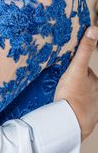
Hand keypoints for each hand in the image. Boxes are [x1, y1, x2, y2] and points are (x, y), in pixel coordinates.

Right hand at [55, 26, 97, 140]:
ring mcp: (92, 108)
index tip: (63, 72)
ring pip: (78, 96)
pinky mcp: (84, 119)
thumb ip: (84, 50)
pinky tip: (62, 108)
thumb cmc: (73, 95)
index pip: (84, 70)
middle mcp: (97, 95)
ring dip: (70, 95)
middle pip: (81, 83)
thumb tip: (94, 29)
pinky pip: (75, 109)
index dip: (73, 68)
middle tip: (59, 83)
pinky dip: (70, 107)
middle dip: (72, 82)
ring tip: (58, 95)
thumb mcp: (76, 69)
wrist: (70, 123)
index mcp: (97, 82)